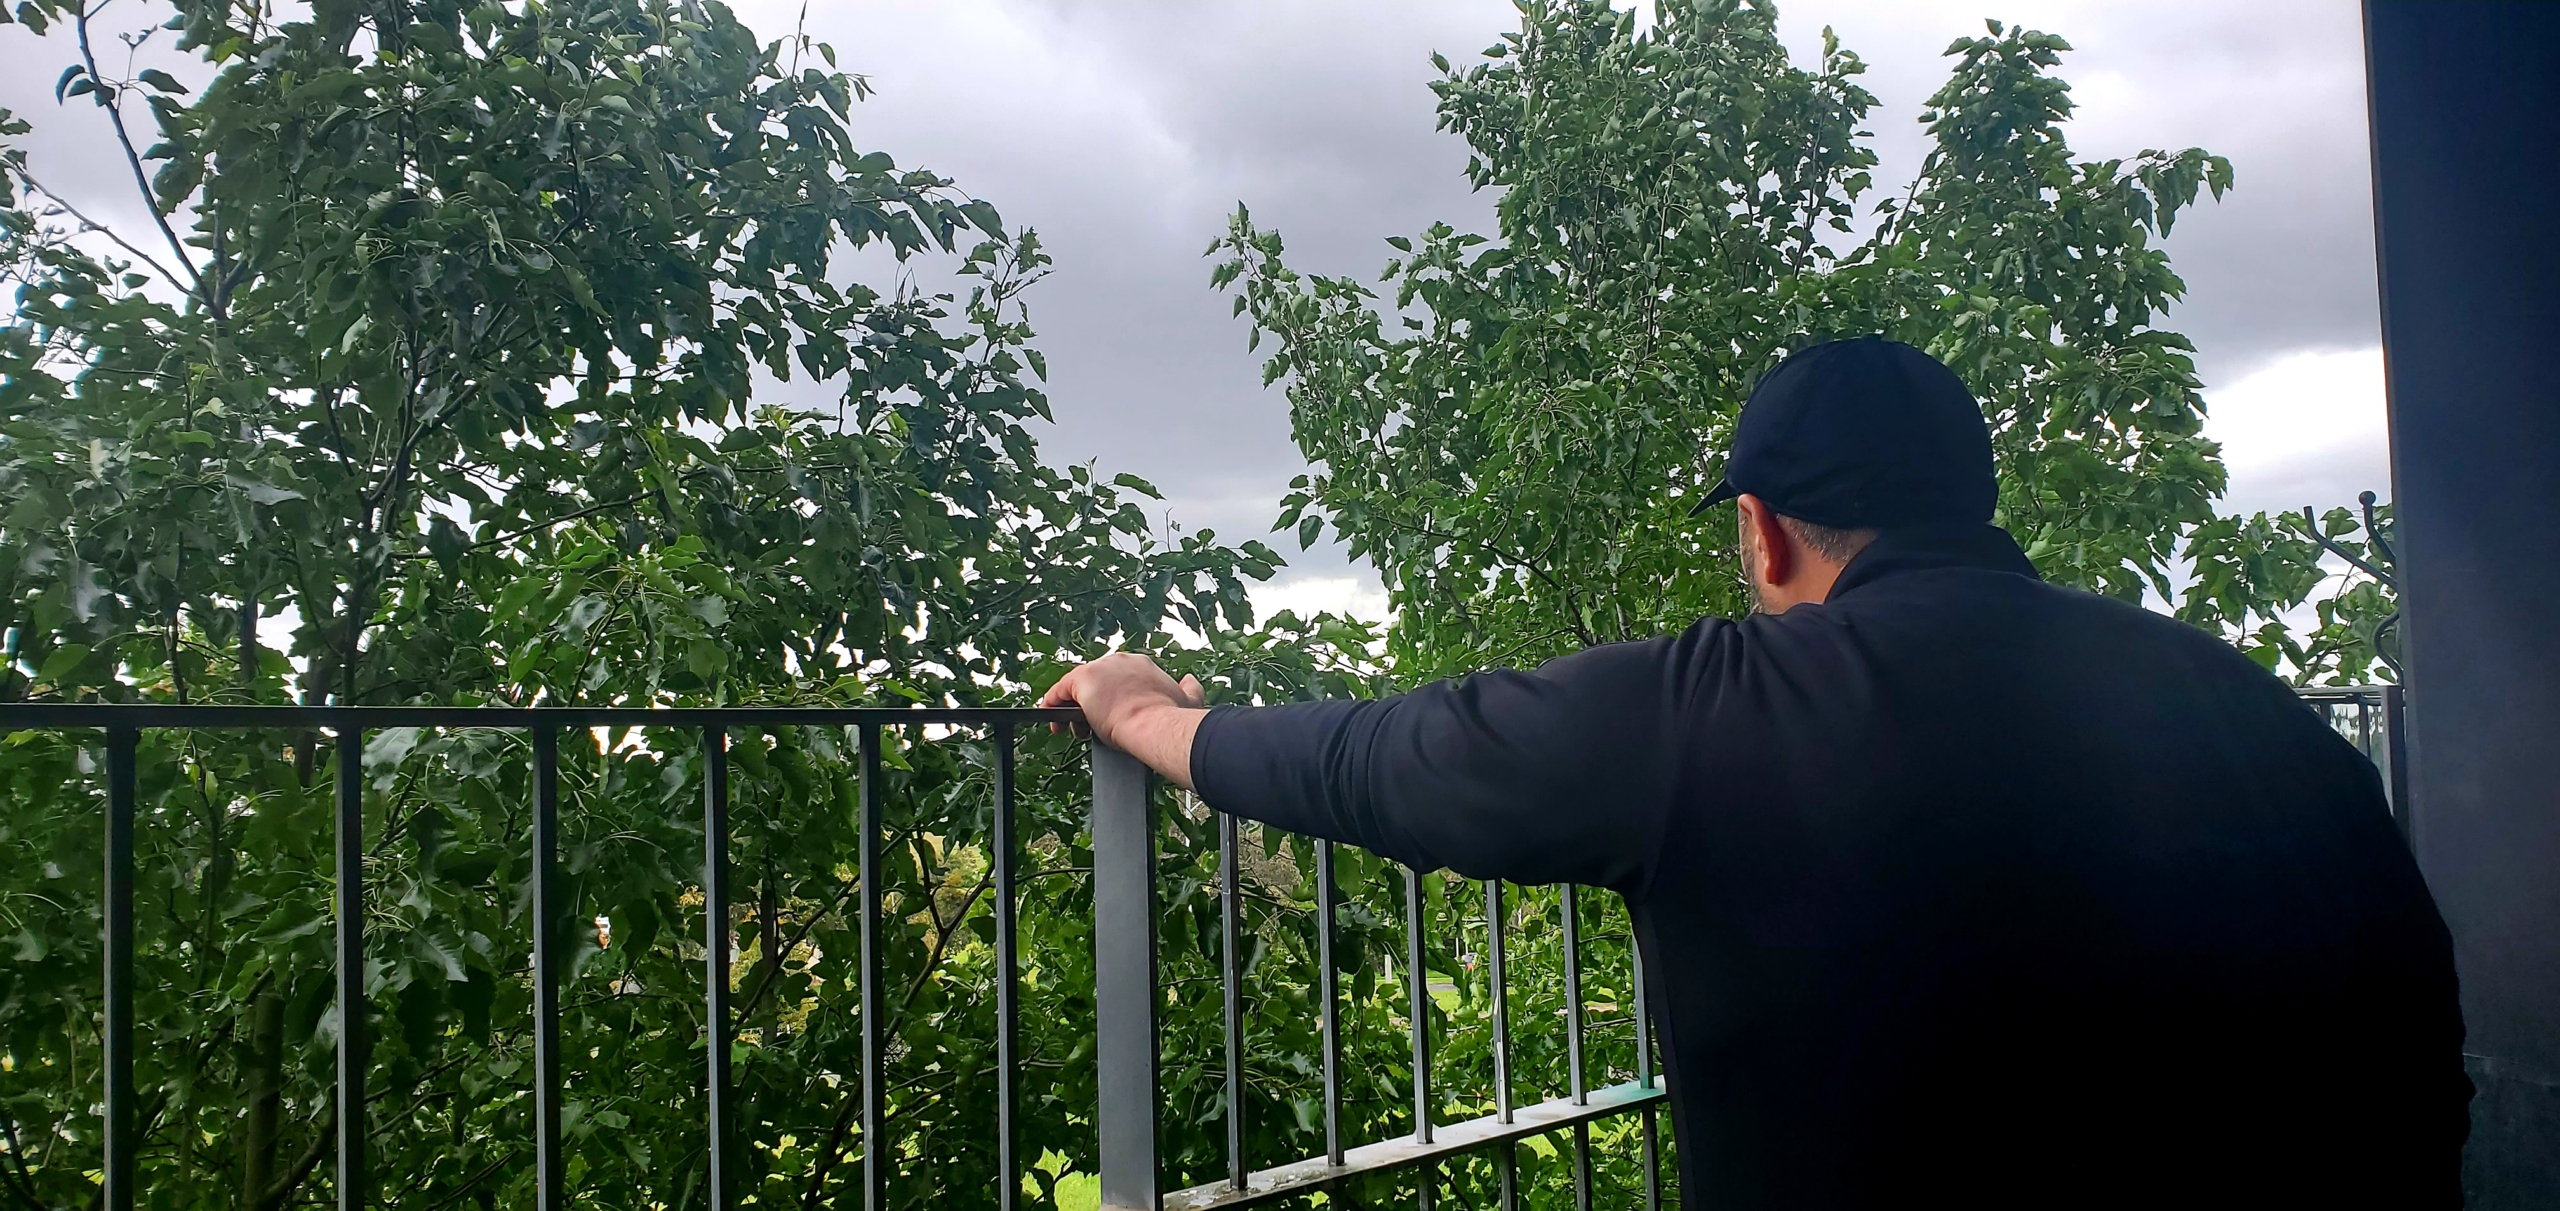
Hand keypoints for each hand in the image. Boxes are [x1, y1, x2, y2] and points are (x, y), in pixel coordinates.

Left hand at [1039, 652, 1208, 788]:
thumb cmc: (1171, 718)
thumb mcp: (1187, 699)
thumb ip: (1189, 688)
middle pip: (1097, 683)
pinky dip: (1053, 705)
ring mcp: (1099, 669)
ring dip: (1075, 709)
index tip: (1116, 717)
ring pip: (1078, 688)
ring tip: (1080, 733)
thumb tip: (1189, 681)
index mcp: (1141, 664)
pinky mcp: (1081, 680)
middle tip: (1098, 729)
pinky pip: (1059, 692)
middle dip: (1095, 706)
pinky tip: (1055, 724)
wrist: (1155, 724)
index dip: (1115, 699)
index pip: (1118, 679)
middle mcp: (1118, 661)